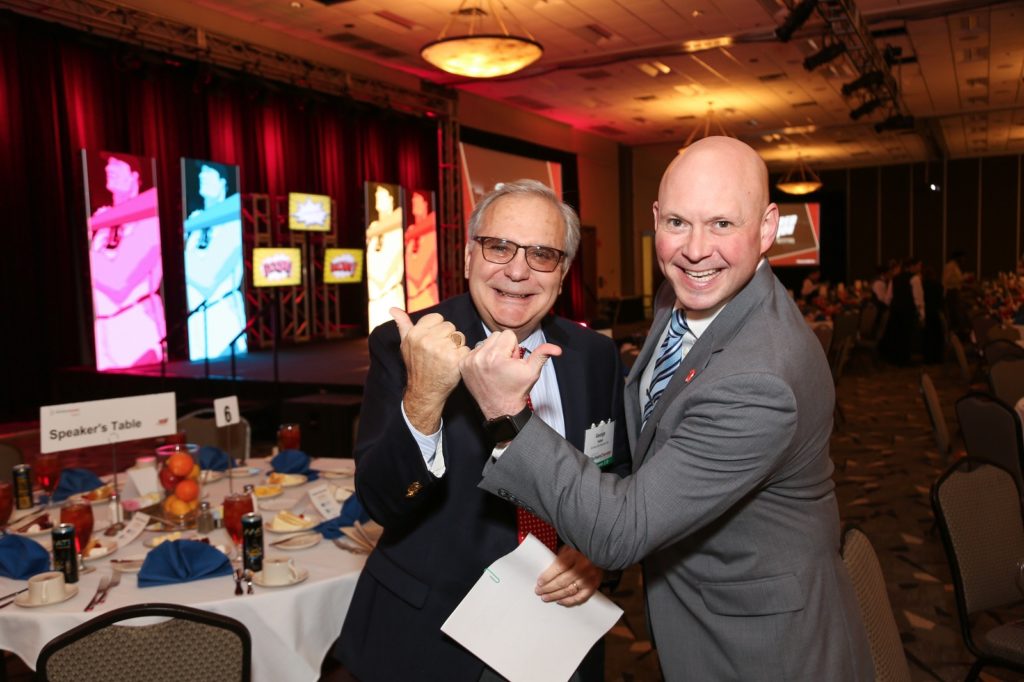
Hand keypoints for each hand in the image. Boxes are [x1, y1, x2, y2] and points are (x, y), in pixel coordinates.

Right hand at [392, 308, 469, 432]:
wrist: (424, 391)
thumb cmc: (416, 365)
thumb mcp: (406, 344)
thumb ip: (402, 324)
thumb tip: (392, 308)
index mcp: (415, 334)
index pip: (438, 318)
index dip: (438, 329)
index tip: (433, 341)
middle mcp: (427, 340)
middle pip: (450, 326)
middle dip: (448, 337)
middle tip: (440, 352)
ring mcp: (441, 350)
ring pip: (459, 336)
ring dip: (457, 346)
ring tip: (446, 358)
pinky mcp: (455, 359)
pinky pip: (466, 349)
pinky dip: (463, 357)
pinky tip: (453, 365)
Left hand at [459, 330, 561, 419]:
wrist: (501, 409)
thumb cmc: (517, 390)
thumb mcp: (532, 372)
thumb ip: (542, 355)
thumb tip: (557, 349)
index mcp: (496, 356)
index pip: (508, 334)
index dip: (515, 348)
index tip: (513, 362)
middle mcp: (480, 357)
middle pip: (496, 335)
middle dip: (503, 347)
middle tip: (506, 365)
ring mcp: (469, 362)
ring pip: (485, 341)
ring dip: (492, 351)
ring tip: (497, 368)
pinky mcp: (463, 365)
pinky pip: (475, 350)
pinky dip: (482, 357)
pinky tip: (487, 370)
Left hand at [535, 546, 602, 606]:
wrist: (602, 551)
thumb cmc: (582, 548)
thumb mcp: (569, 547)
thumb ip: (560, 557)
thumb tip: (547, 572)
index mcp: (575, 554)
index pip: (558, 567)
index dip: (547, 576)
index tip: (539, 582)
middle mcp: (583, 567)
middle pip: (562, 581)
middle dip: (548, 588)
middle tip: (539, 591)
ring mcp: (589, 577)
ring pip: (569, 590)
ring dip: (556, 595)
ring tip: (546, 597)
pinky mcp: (594, 585)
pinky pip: (580, 597)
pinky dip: (569, 601)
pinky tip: (560, 601)